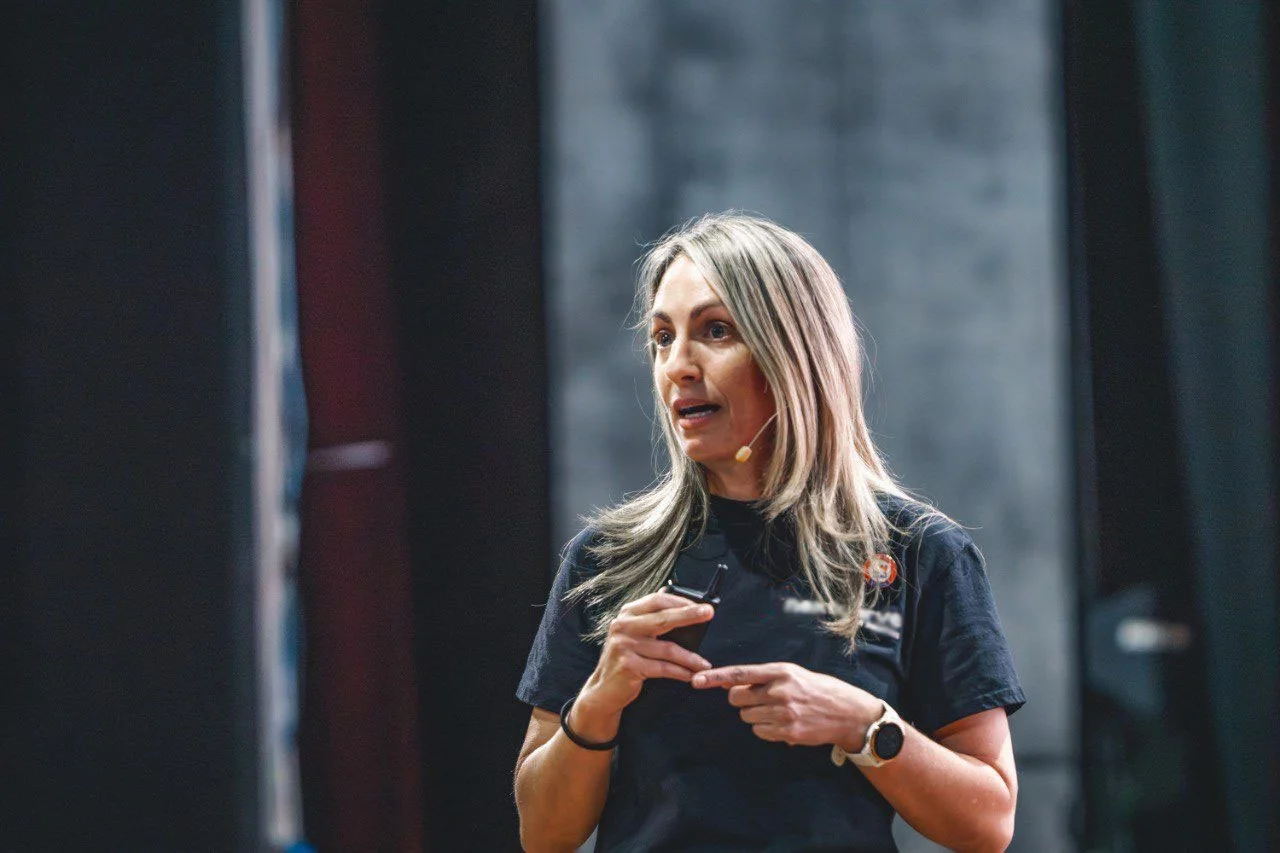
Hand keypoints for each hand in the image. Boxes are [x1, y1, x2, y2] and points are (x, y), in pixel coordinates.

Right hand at [575, 592, 714, 725]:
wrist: (604, 689)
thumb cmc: (626, 659)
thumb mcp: (634, 634)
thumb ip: (650, 618)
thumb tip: (678, 601)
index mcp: (627, 614)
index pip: (656, 600)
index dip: (680, 601)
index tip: (701, 605)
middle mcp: (623, 626)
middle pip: (663, 618)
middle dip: (689, 615)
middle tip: (709, 613)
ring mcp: (624, 646)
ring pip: (667, 649)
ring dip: (690, 657)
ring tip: (704, 664)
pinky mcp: (629, 666)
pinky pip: (663, 668)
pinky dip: (680, 672)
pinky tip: (690, 675)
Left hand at [692, 662, 880, 751]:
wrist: (848, 713)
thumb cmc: (818, 690)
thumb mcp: (793, 674)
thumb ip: (763, 678)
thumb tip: (731, 684)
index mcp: (780, 671)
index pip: (740, 673)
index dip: (715, 678)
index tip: (696, 681)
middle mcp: (780, 691)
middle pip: (737, 698)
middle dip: (742, 700)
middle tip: (758, 699)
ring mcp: (784, 713)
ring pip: (747, 717)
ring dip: (755, 715)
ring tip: (777, 711)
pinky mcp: (788, 732)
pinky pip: (759, 732)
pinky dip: (765, 729)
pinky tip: (783, 723)